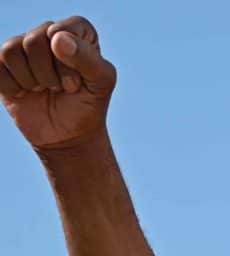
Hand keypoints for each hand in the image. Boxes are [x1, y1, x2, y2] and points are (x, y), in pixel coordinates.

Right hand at [0, 17, 115, 150]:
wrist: (67, 135)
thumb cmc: (88, 105)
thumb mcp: (101, 83)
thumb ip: (88, 58)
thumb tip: (56, 37)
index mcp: (77, 34)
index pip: (67, 28)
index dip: (70, 57)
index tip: (77, 81)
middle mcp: (48, 34)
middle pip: (34, 39)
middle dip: (49, 73)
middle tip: (61, 89)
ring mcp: (23, 48)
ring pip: (12, 50)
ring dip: (31, 80)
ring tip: (44, 89)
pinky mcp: (2, 64)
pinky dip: (12, 86)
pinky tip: (25, 93)